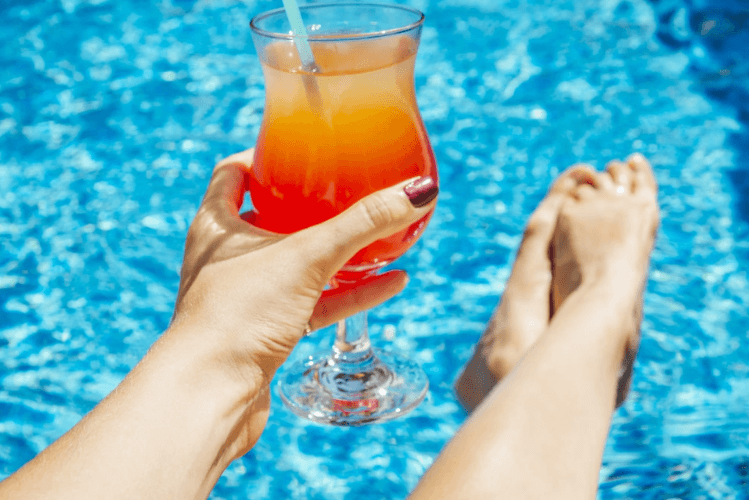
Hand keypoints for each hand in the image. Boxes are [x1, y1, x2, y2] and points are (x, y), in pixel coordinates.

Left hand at [167, 148, 436, 454]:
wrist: (212, 394)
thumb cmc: (239, 314)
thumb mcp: (307, 256)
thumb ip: (362, 224)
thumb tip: (417, 193)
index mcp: (217, 225)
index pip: (234, 174)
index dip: (265, 157)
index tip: (302, 150)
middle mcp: (228, 258)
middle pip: (272, 219)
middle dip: (313, 208)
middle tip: (350, 192)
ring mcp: (248, 296)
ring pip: (300, 266)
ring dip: (340, 254)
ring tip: (383, 237)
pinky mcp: (267, 332)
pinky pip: (316, 304)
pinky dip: (350, 293)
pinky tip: (390, 283)